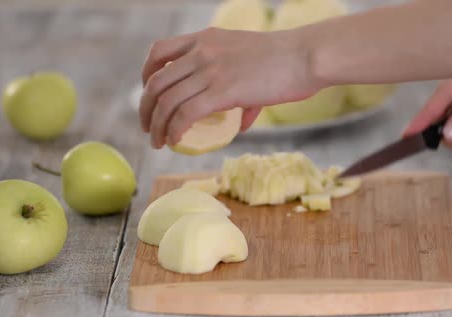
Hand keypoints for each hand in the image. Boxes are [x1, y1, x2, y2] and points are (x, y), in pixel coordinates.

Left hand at [139, 28, 318, 147]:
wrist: (305, 56)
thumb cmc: (286, 61)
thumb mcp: (252, 63)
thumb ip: (241, 91)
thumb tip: (241, 121)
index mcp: (205, 39)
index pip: (159, 51)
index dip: (146, 76)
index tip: (149, 95)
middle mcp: (201, 52)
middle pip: (156, 81)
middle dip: (145, 107)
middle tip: (147, 126)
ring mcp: (210, 70)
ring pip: (167, 100)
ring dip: (156, 125)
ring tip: (158, 141)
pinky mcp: (221, 91)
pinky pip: (185, 113)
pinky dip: (174, 129)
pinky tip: (175, 140)